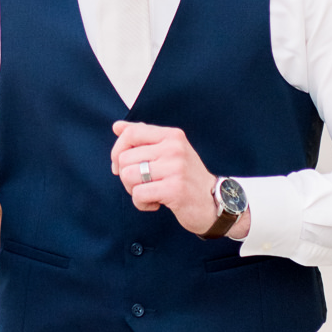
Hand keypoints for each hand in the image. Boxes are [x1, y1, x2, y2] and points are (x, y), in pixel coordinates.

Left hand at [110, 122, 233, 237]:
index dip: (117, 151)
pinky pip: (138, 194)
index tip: (119, 166)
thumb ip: (144, 137)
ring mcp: (176, 168)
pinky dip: (141, 204)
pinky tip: (156, 204)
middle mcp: (174, 148)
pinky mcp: (175, 189)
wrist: (215, 204)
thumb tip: (117, 126)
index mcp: (172, 135)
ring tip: (149, 193)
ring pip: (128, 176)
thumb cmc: (186, 178)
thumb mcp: (169, 152)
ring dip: (133, 190)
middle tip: (142, 185)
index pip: (131, 133)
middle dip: (126, 176)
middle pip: (125, 158)